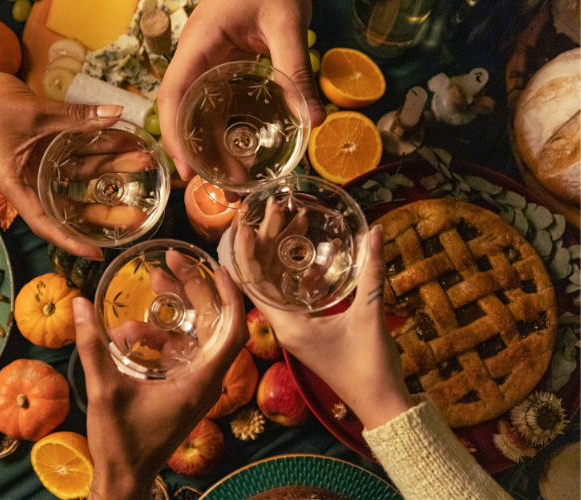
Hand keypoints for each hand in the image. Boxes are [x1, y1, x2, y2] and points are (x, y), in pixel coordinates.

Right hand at [0, 69, 126, 259]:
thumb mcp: (36, 114)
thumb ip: (77, 117)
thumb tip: (116, 113)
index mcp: (17, 186)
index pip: (47, 223)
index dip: (72, 241)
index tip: (98, 254)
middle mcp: (30, 180)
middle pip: (71, 204)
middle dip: (105, 208)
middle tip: (138, 213)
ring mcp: (39, 164)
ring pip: (81, 174)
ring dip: (110, 168)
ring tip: (142, 162)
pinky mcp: (46, 146)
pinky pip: (77, 152)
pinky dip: (98, 148)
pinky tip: (124, 143)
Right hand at [74, 267, 247, 499]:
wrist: (124, 478)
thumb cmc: (121, 442)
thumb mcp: (105, 391)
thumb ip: (92, 347)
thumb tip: (79, 304)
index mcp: (201, 381)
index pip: (233, 332)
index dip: (231, 297)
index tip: (218, 268)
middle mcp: (206, 380)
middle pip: (213, 324)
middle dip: (193, 290)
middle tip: (168, 264)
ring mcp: (196, 384)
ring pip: (194, 335)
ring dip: (173, 311)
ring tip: (149, 286)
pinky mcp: (183, 387)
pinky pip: (180, 351)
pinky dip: (161, 335)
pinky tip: (131, 329)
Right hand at [157, 0, 326, 181]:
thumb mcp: (286, 22)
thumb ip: (296, 69)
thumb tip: (315, 120)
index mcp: (199, 45)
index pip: (173, 95)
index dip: (175, 136)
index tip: (189, 171)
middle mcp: (197, 58)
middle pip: (185, 114)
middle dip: (199, 156)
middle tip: (225, 191)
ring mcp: (209, 63)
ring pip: (201, 114)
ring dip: (214, 150)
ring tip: (237, 184)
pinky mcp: (226, 67)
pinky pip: (220, 105)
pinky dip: (228, 133)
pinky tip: (243, 155)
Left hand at [240, 225, 414, 428]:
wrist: (381, 405)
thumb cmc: (370, 366)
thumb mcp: (370, 316)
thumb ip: (372, 273)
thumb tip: (376, 231)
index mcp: (287, 325)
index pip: (252, 283)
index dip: (246, 252)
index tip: (244, 223)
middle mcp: (284, 325)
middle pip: (263, 277)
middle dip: (267, 241)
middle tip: (275, 209)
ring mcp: (295, 328)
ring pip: (280, 283)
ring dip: (285, 254)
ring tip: (294, 220)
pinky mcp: (308, 330)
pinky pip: (297, 294)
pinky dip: (304, 273)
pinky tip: (320, 253)